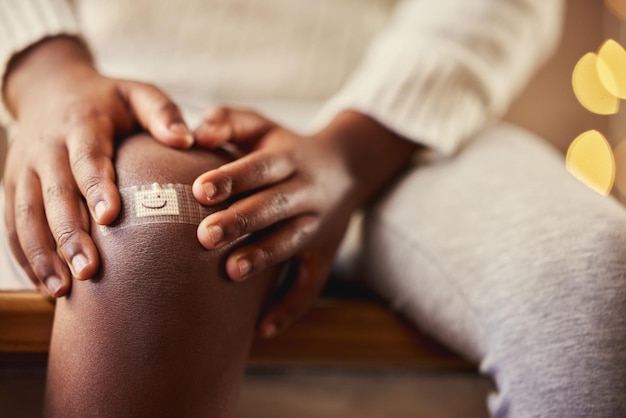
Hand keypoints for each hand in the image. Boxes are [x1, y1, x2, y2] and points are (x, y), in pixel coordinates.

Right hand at [2, 37, 192, 296]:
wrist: (51, 89)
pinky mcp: (13, 186)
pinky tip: (46, 287)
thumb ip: (162, 112)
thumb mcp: (137, 93)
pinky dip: (26, 256)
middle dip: (68, 235)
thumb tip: (187, 140)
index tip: (109, 218)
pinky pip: (13, 224)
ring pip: (25, 215)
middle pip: (53, 195)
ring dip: (42, 254)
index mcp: (80, 125)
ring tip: (62, 290)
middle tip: (88, 271)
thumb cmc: (107, 100)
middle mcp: (46, 148)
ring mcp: (24, 169)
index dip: (96, 187)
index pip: (86, 158)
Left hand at [191, 107, 358, 336]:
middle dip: (241, 221)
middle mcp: (307, 192)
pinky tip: (261, 329)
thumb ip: (228, 121)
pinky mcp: (323, 256)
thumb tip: (194, 131)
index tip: (200, 190)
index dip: (232, 178)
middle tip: (205, 235)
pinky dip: (289, 308)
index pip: (260, 168)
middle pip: (273, 206)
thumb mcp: (262, 126)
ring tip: (231, 272)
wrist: (347, 165)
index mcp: (289, 158)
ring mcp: (319, 227)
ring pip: (290, 243)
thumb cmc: (285, 146)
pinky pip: (310, 285)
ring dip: (263, 258)